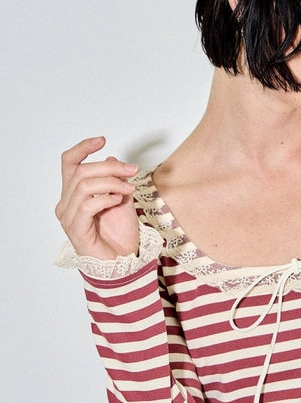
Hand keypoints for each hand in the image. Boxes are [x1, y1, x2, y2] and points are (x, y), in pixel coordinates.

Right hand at [55, 136, 138, 258]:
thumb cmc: (120, 236)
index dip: (83, 148)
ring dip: (111, 183)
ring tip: (128, 189)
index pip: (69, 163)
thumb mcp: (123, 200)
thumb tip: (113, 158)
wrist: (123, 263)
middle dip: (109, 167)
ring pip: (84, 186)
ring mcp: (68, 217)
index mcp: (74, 194)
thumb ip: (117, 180)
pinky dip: (105, 198)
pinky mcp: (76, 230)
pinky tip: (118, 201)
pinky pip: (87, 205)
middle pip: (81, 171)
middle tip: (131, 171)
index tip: (102, 140)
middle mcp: (66, 204)